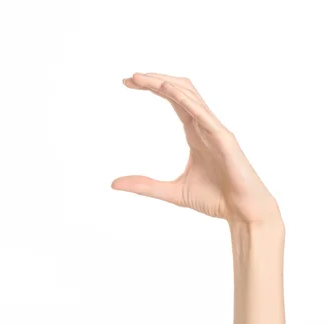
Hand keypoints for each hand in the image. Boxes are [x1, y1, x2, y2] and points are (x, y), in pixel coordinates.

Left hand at [112, 72, 279, 224]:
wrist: (243, 213)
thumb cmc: (215, 200)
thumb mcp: (171, 192)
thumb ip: (144, 185)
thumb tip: (113, 184)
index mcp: (195, 133)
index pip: (172, 100)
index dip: (152, 87)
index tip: (127, 82)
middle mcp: (204, 126)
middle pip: (179, 91)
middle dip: (154, 80)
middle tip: (130, 77)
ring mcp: (215, 130)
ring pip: (190, 95)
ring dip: (165, 83)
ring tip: (141, 77)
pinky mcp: (224, 138)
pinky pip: (203, 113)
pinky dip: (184, 98)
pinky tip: (167, 89)